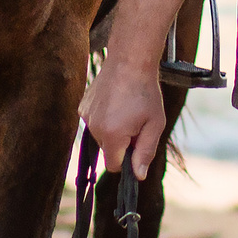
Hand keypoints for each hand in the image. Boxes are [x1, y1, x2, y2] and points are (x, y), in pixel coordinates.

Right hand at [81, 53, 167, 175]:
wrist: (129, 61)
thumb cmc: (146, 93)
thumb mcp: (154, 124)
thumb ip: (145, 152)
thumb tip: (139, 176)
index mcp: (112, 135)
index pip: (113, 166)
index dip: (126, 160)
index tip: (136, 145)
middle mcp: (94, 128)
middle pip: (107, 150)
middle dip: (121, 142)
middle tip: (135, 122)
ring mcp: (86, 116)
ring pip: (101, 136)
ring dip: (112, 129)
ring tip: (125, 109)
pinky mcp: (83, 107)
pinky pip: (94, 122)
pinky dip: (104, 118)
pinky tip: (115, 102)